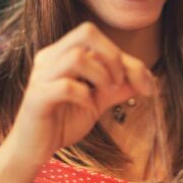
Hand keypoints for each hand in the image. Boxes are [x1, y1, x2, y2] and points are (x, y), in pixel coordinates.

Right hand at [3, 22, 154, 166]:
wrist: (33, 150)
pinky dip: (84, 95)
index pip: (99, 39)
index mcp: (62, 53)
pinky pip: (65, 86)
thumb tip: (148, 79)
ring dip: (101, 75)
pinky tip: (88, 107)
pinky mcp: (37, 98)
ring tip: (105, 93)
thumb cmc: (62, 122)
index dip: (128, 58)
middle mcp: (49, 58)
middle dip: (113, 56)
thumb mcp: (97, 101)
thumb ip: (118, 87)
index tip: (146, 85)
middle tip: (119, 82)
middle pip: (86, 32)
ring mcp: (41, 76)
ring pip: (76, 56)